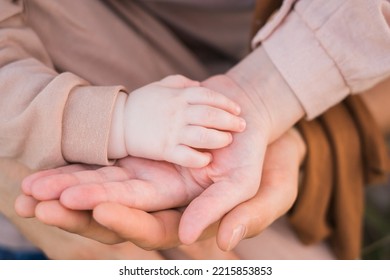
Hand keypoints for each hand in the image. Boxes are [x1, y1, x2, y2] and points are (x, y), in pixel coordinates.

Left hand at [16, 128, 304, 250]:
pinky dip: (83, 162)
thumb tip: (213, 242)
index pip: (156, 227)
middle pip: (117, 211)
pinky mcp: (146, 152)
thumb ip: (246, 215)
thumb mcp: (272, 189)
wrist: (258, 121)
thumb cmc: (273, 160)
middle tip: (39, 203)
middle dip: (79, 209)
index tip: (99, 209)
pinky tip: (55, 162)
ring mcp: (153, 175)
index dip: (128, 221)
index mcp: (194, 213)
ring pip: (106, 186)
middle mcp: (167, 199)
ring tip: (32, 188)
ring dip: (69, 186)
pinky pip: (111, 159)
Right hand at [109, 75, 245, 167]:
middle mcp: (177, 113)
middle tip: (242, 125)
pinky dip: (199, 158)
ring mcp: (171, 132)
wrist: (116, 122)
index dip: (226, 102)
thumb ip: (181, 83)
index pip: (208, 96)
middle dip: (230, 120)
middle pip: (211, 115)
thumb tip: (199, 84)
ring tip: (228, 140)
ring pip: (203, 136)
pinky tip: (208, 159)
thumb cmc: (141, 103)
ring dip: (220, 138)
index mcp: (177, 96)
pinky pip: (186, 156)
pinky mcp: (163, 150)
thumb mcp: (160, 86)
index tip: (237, 109)